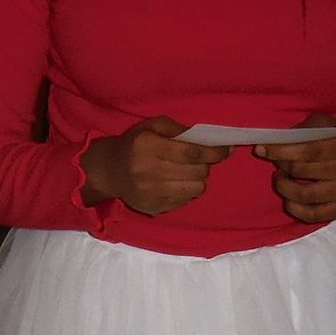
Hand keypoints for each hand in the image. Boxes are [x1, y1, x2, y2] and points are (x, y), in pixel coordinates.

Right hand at [80, 116, 230, 215]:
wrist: (108, 171)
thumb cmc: (134, 144)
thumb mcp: (151, 126)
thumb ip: (178, 128)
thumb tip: (212, 140)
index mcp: (148, 146)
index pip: (191, 152)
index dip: (213, 152)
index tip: (227, 149)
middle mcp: (148, 171)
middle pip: (197, 172)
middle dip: (204, 165)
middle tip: (197, 160)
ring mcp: (151, 193)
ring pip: (196, 189)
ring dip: (198, 179)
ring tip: (187, 172)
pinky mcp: (154, 208)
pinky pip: (186, 201)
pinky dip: (187, 191)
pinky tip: (176, 183)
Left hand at [254, 114, 335, 222]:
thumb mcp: (334, 127)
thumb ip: (309, 128)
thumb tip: (280, 138)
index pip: (310, 150)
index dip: (282, 150)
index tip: (262, 149)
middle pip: (304, 170)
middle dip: (282, 165)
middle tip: (278, 162)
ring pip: (305, 194)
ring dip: (284, 187)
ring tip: (281, 178)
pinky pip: (312, 215)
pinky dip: (294, 208)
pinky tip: (289, 199)